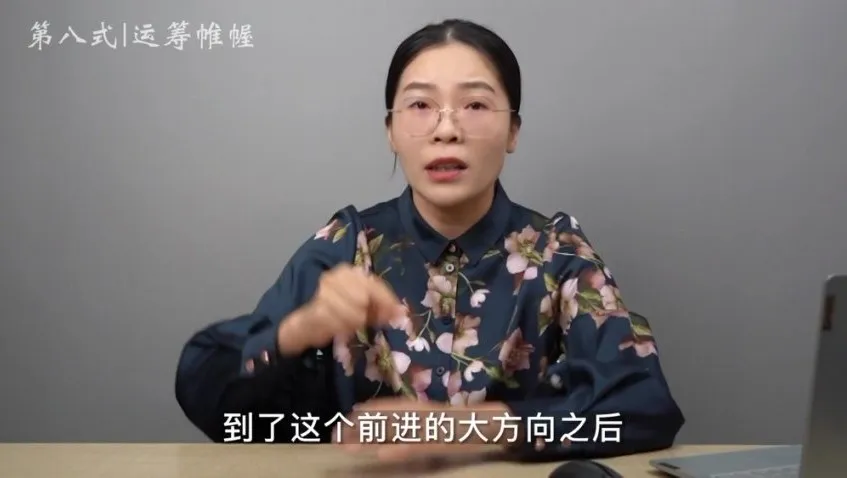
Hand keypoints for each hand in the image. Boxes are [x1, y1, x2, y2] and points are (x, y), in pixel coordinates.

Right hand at [278, 264, 404, 353]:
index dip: (388, 300)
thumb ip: (380, 307)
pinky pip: (340, 322)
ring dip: (355, 323)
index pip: (375, 283)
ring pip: (354, 312)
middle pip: (366, 297)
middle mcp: (336, 276)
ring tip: (349, 325)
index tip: (398, 314)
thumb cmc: (337, 312)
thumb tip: (400, 313)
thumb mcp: (362, 307)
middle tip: (368, 321)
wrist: (306, 323)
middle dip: (370, 313)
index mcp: (349, 271)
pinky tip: (340, 328)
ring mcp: (325, 291)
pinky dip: (343, 327)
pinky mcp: (317, 308)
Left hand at [337, 397, 512, 461]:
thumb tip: (394, 431)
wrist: (490, 424)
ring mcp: (427, 427)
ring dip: (370, 438)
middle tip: (336, 435)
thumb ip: (416, 421)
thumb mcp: (436, 420)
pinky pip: (413, 447)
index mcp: (421, 408)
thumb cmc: (462, 424)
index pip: (390, 407)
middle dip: (361, 427)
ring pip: (393, 432)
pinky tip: (381, 454)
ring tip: (348, 446)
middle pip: (385, 419)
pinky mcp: (436, 442)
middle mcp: (421, 414)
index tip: (349, 414)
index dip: (369, 411)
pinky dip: (397, 450)